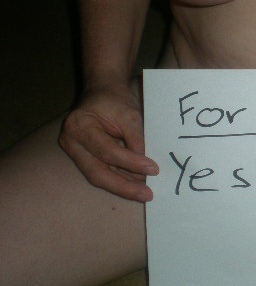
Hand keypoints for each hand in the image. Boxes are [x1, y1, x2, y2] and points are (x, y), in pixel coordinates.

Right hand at [59, 82, 157, 201]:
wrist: (102, 90)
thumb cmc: (115, 100)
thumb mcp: (130, 115)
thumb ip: (137, 140)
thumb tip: (147, 168)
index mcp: (79, 126)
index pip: (107, 151)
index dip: (131, 162)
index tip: (153, 169)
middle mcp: (71, 141)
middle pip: (97, 172)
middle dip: (124, 186)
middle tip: (146, 195)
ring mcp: (75, 151)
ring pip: (99, 176)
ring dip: (123, 186)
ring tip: (144, 192)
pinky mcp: (83, 157)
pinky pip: (102, 172)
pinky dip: (120, 179)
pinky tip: (136, 185)